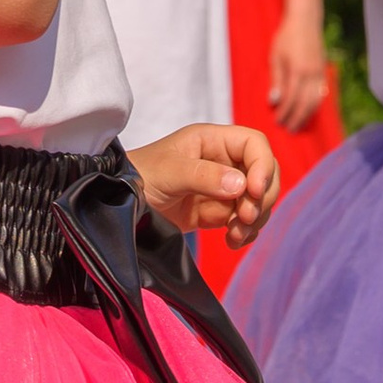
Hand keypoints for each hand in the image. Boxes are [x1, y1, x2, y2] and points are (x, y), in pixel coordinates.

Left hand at [130, 122, 281, 247]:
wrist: (118, 206)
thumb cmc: (139, 176)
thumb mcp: (169, 172)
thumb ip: (204, 176)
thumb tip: (242, 186)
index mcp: (213, 141)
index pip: (255, 145)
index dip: (263, 166)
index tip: (254, 192)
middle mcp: (223, 161)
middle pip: (264, 174)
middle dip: (262, 198)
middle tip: (245, 218)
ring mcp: (222, 188)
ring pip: (258, 200)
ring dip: (255, 219)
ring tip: (235, 235)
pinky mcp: (217, 212)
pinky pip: (246, 221)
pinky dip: (246, 232)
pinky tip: (232, 241)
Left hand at [266, 14, 327, 129]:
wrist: (305, 21)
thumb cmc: (286, 37)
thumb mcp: (275, 57)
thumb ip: (276, 80)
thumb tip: (274, 101)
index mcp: (298, 71)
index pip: (292, 99)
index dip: (285, 112)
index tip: (277, 121)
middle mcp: (312, 74)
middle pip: (306, 104)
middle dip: (296, 118)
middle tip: (288, 129)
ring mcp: (320, 73)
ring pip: (316, 101)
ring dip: (307, 115)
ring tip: (298, 124)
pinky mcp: (324, 72)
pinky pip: (321, 94)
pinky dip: (315, 105)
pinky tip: (308, 110)